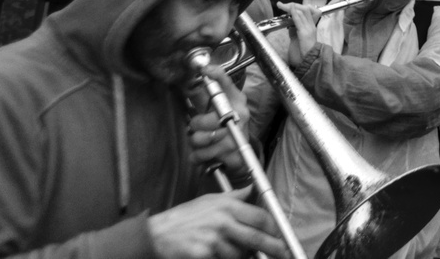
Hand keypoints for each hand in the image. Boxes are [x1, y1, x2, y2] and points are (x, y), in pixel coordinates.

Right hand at [147, 189, 283, 258]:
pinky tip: (220, 255)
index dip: (274, 229)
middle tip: (283, 254)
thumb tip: (252, 188)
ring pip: (241, 254)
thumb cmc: (183, 218)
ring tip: (238, 253)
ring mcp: (213, 239)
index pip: (261, 217)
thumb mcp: (209, 201)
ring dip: (244, 256)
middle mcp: (223, 221)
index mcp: (227, 206)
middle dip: (273, 248)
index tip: (281, 236)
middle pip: (257, 237)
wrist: (156, 235)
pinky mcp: (204, 254)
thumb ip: (234, 197)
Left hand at [186, 68, 250, 183]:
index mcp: (236, 100)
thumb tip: (187, 82)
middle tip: (197, 127)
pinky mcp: (231, 153)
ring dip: (195, 142)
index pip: (226, 83)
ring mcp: (236, 134)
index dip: (216, 75)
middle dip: (195, 125)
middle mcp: (240, 114)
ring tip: (202, 141)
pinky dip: (197, 156)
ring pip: (200, 138)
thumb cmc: (225, 127)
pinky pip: (200, 154)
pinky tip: (204, 152)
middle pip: (206, 119)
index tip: (204, 69)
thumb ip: (203, 97)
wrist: (241, 154)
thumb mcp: (217, 110)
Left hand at [278, 1, 320, 69]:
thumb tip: (289, 26)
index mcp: (311, 26)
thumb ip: (295, 31)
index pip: (306, 12)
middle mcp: (311, 25)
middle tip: (282, 4)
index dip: (297, 7)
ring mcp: (309, 28)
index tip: (288, 6)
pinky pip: (299, 20)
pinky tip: (290, 9)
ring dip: (292, 7)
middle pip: (304, 10)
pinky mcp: (305, 33)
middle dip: (293, 5)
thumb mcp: (299, 38)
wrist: (311, 59)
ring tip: (284, 5)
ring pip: (302, 13)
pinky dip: (294, 13)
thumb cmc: (305, 51)